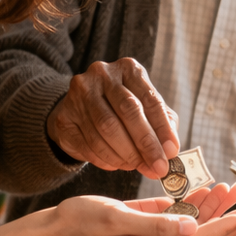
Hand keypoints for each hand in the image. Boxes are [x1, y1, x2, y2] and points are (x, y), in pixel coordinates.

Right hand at [42, 183, 235, 235]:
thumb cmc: (73, 222)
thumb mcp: (112, 217)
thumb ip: (153, 223)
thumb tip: (193, 228)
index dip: (231, 226)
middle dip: (234, 221)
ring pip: (189, 231)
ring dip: (213, 212)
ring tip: (235, 191)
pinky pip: (171, 225)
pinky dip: (189, 211)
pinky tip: (203, 195)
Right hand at [46, 59, 178, 178]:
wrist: (79, 109)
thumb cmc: (119, 109)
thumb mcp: (145, 108)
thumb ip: (162, 125)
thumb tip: (170, 151)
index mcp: (128, 68)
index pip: (150, 99)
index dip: (162, 129)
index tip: (171, 153)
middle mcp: (102, 75)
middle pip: (128, 111)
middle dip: (145, 144)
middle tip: (157, 167)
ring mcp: (78, 94)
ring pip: (106, 129)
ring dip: (126, 154)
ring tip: (136, 166)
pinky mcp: (64, 116)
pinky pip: (87, 143)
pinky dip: (105, 159)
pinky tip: (116, 165)